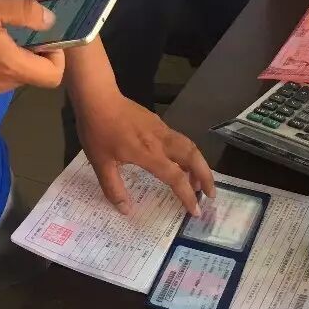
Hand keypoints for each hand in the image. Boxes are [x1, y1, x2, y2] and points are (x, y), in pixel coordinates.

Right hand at [0, 0, 66, 99]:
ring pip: (11, 77)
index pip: (52, 77)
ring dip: (11, 58)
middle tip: (16, 28)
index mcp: (11, 68)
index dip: (57, 57)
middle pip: (32, 75)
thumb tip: (51, 22)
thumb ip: (28, 13)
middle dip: (32, 53)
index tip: (45, 37)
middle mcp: (0, 87)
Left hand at [75, 87, 215, 215]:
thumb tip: (126, 210)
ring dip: (198, 164)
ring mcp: (160, 129)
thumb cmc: (98, 130)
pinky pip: (179, 139)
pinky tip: (178, 161)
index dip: (187, 196)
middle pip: (193, 157)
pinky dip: (187, 153)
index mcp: (149, 154)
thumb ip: (113, 188)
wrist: (98, 97)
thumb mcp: (100, 164)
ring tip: (196, 181)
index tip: (195, 211)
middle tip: (210, 194)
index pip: (176, 178)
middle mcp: (160, 141)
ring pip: (189, 146)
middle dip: (206, 176)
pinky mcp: (157, 121)